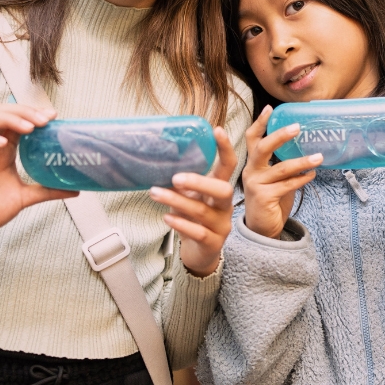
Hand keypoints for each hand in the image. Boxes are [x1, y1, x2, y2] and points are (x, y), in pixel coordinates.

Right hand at [0, 103, 74, 250]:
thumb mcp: (25, 197)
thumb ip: (48, 190)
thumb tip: (76, 190)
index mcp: (4, 150)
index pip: (17, 119)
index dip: (33, 112)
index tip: (53, 116)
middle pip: (1, 111)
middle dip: (24, 111)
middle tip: (44, 121)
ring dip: (8, 118)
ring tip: (28, 128)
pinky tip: (2, 143)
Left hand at [149, 127, 236, 276]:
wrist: (200, 254)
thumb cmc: (193, 220)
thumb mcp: (190, 198)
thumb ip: (182, 184)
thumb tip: (158, 161)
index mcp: (220, 190)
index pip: (229, 165)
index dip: (225, 148)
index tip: (216, 130)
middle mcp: (225, 206)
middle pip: (223, 189)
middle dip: (199, 182)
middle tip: (175, 177)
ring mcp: (221, 225)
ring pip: (202, 211)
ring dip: (177, 201)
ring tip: (155, 193)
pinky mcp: (212, 243)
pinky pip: (198, 232)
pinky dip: (181, 224)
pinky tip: (167, 217)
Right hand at [242, 106, 321, 238]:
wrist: (263, 229)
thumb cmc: (272, 200)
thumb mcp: (276, 179)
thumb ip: (284, 164)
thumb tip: (307, 149)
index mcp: (253, 163)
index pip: (252, 139)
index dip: (259, 123)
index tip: (269, 108)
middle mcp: (251, 171)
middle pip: (262, 148)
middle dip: (279, 135)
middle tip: (297, 127)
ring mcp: (255, 184)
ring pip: (281, 168)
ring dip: (302, 161)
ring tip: (319, 157)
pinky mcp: (264, 197)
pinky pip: (288, 185)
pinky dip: (302, 179)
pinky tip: (312, 175)